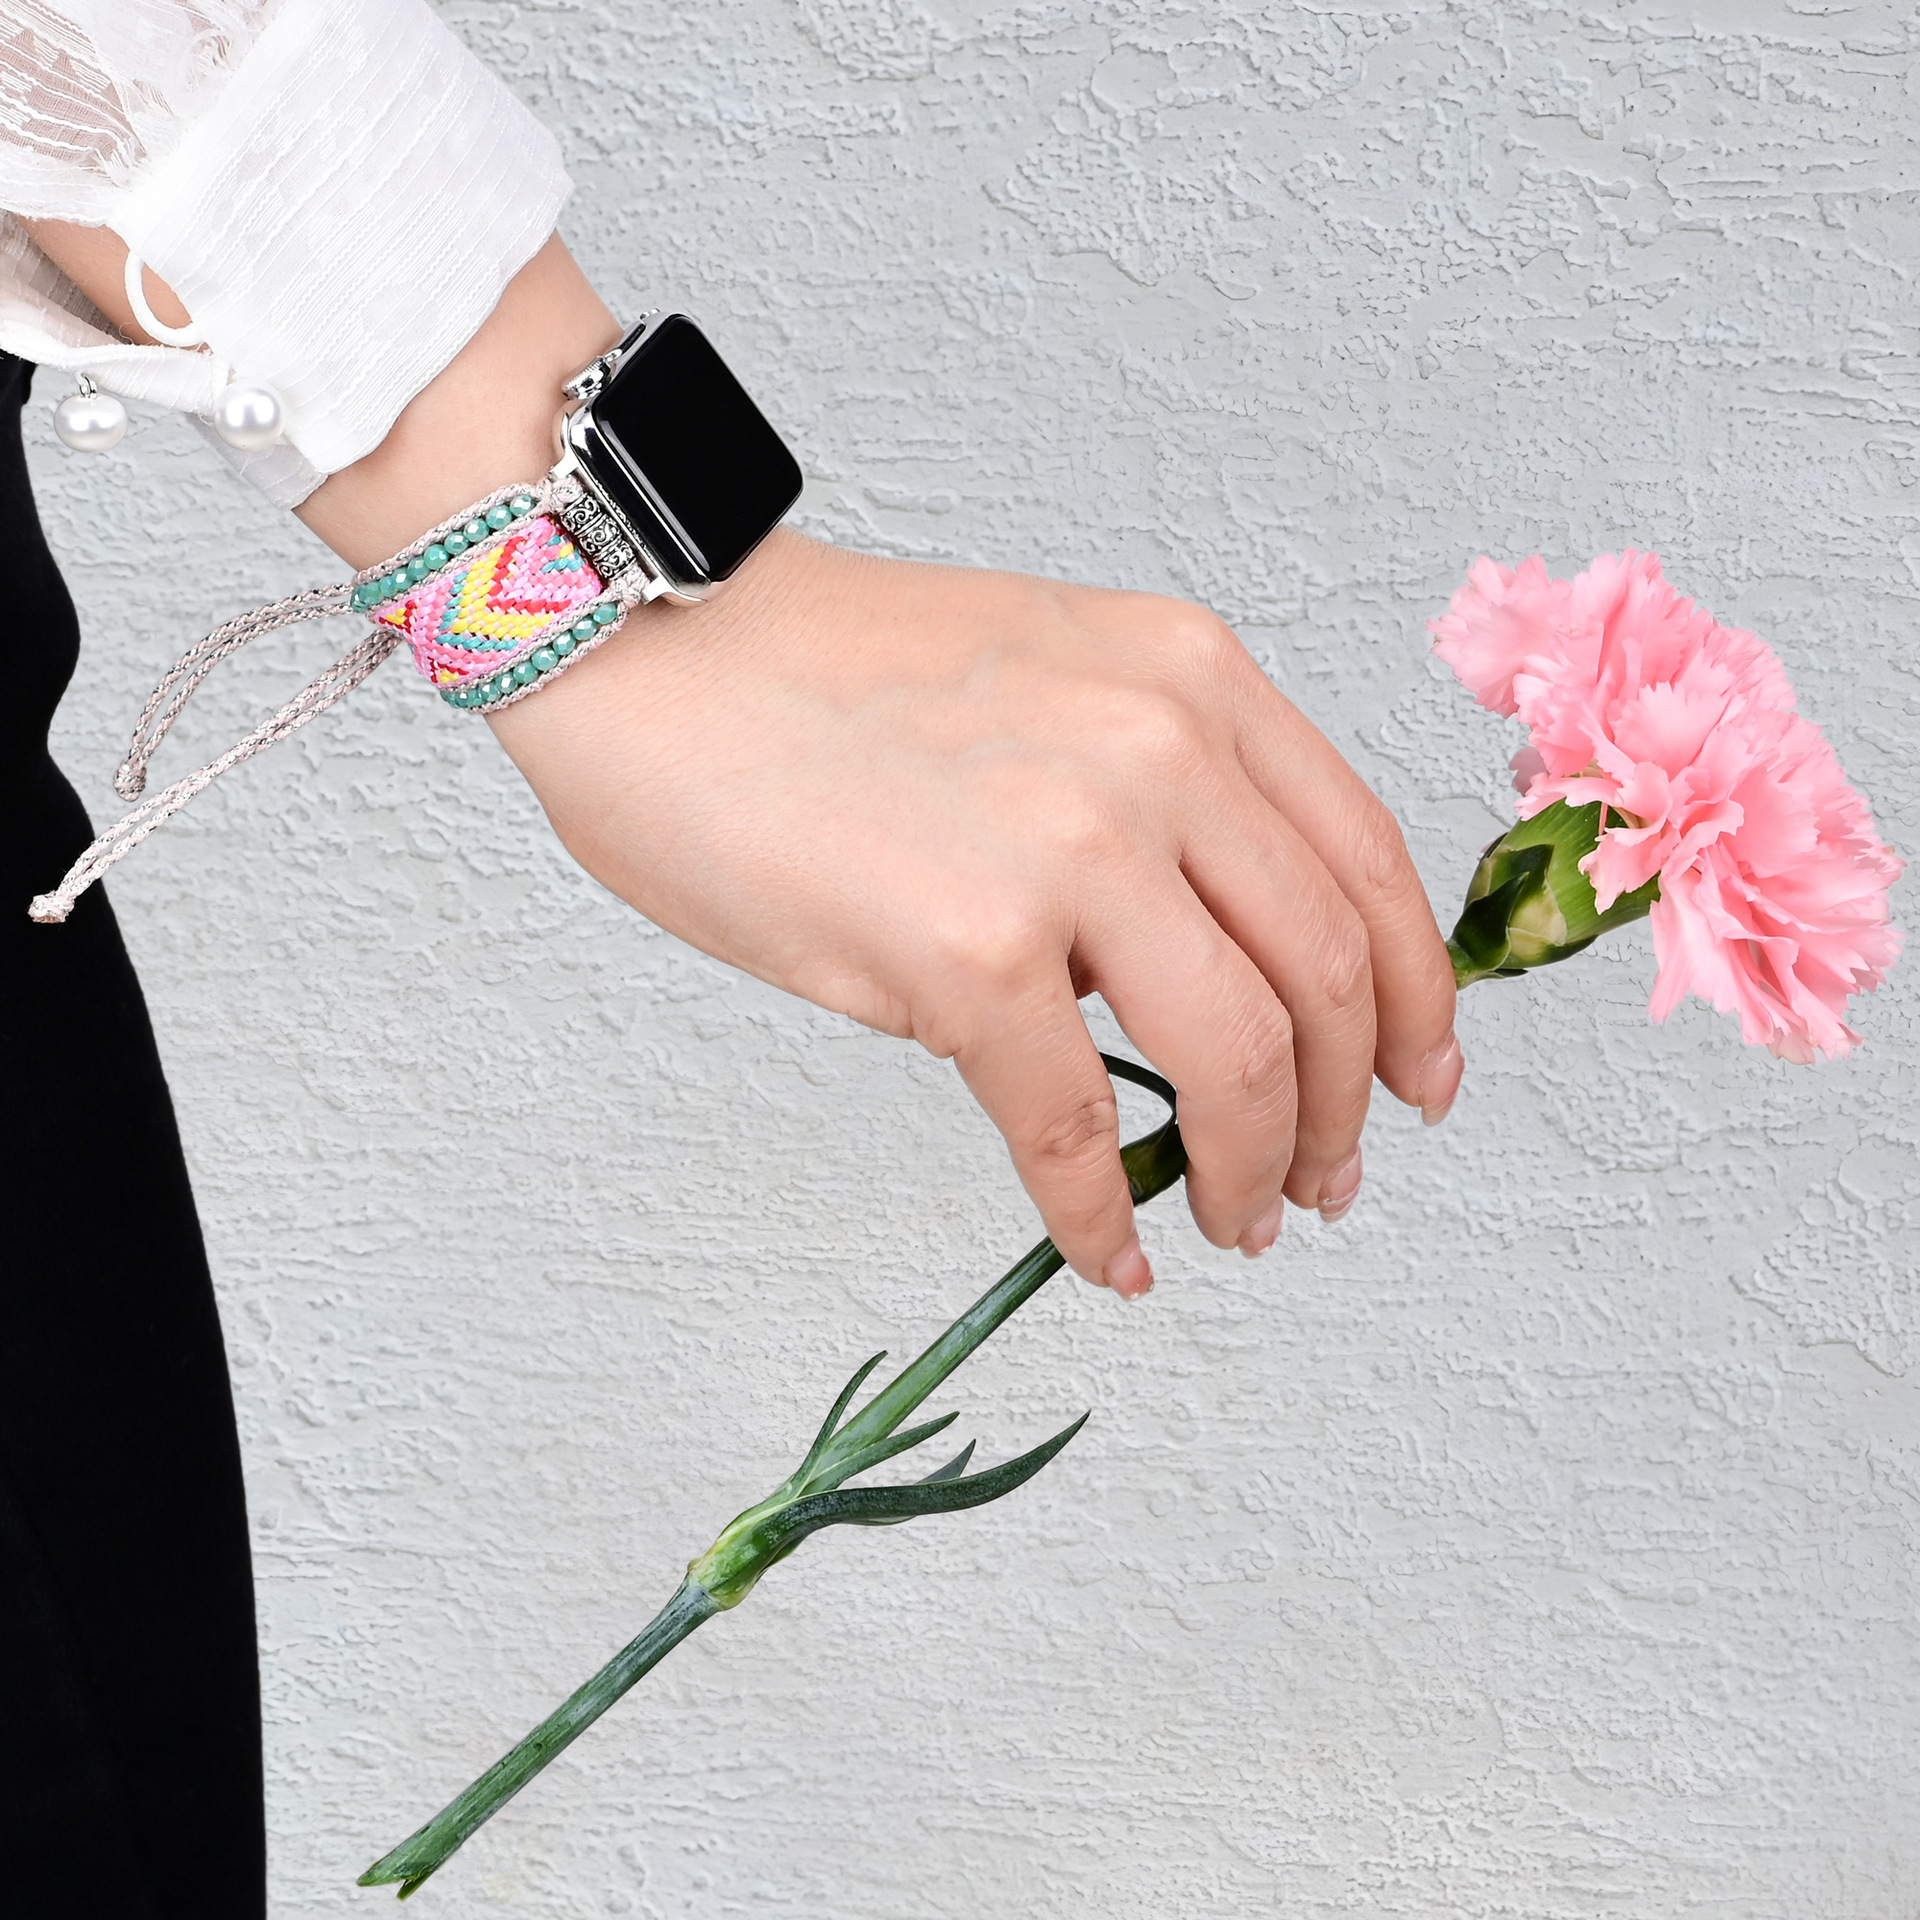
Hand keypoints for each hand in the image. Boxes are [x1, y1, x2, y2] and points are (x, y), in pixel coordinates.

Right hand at [490, 532, 1462, 1297]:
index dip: (1418, 999)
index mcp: (1193, 679)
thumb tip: (1197, 977)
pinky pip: (1075, 1124)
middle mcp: (1160, 751)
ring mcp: (1070, 847)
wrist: (655, 646)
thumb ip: (1156, 805)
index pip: (1366, 863)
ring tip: (1238, 1227)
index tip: (1423, 1080)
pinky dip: (1102, 1214)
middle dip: (1349, 1111)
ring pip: (1239, 1061)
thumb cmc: (823, 677)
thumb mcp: (1052, 681)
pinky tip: (1110, 1253)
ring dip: (1254, 1172)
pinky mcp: (966, 948)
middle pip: (1326, 979)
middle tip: (1330, 1185)